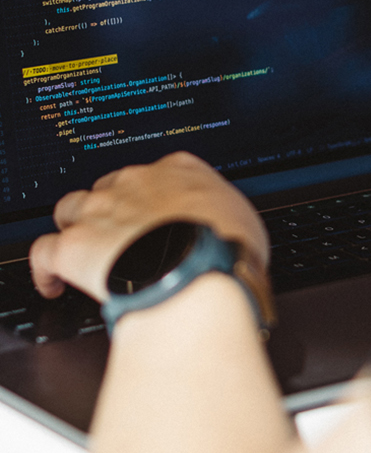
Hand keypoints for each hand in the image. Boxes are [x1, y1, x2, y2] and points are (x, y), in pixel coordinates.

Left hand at [30, 152, 267, 303]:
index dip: (155, 196)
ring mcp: (101, 210)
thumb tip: (229, 230)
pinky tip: (53, 282)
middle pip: (110, 186)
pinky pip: (44, 252)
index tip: (160, 213)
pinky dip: (45, 268)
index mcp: (179, 170)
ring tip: (86, 250)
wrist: (199, 275)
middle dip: (113, 209)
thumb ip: (224, 215)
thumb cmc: (226, 250)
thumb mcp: (244, 220)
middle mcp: (136, 182)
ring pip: (71, 207)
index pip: (157, 172)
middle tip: (128, 237)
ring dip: (75, 226)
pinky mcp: (75, 246)